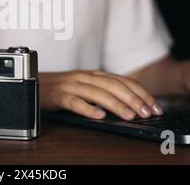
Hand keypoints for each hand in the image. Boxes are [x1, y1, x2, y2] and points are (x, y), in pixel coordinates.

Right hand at [40, 71, 163, 120]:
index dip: (141, 93)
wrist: (34, 83)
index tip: (155, 106)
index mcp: (94, 74)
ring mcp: (71, 85)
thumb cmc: (62, 88)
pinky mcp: (58, 96)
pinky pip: (74, 102)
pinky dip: (88, 109)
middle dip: (133, 99)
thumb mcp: (85, 86)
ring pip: (97, 93)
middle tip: (148, 113)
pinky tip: (99, 116)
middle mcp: (85, 77)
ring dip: (116, 104)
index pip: (123, 81)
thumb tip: (130, 106)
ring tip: (130, 116)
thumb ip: (103, 92)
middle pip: (113, 85)